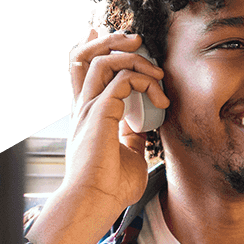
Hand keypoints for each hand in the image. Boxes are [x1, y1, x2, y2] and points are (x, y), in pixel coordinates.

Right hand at [65, 29, 169, 212]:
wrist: (95, 202)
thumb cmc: (110, 187)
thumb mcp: (128, 154)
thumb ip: (132, 136)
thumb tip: (146, 126)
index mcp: (88, 114)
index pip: (87, 70)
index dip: (105, 52)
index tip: (133, 51)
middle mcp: (84, 106)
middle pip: (88, 55)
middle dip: (115, 41)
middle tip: (141, 41)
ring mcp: (89, 108)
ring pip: (102, 60)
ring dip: (135, 60)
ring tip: (158, 76)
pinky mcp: (100, 113)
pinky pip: (122, 79)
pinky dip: (143, 81)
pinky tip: (159, 99)